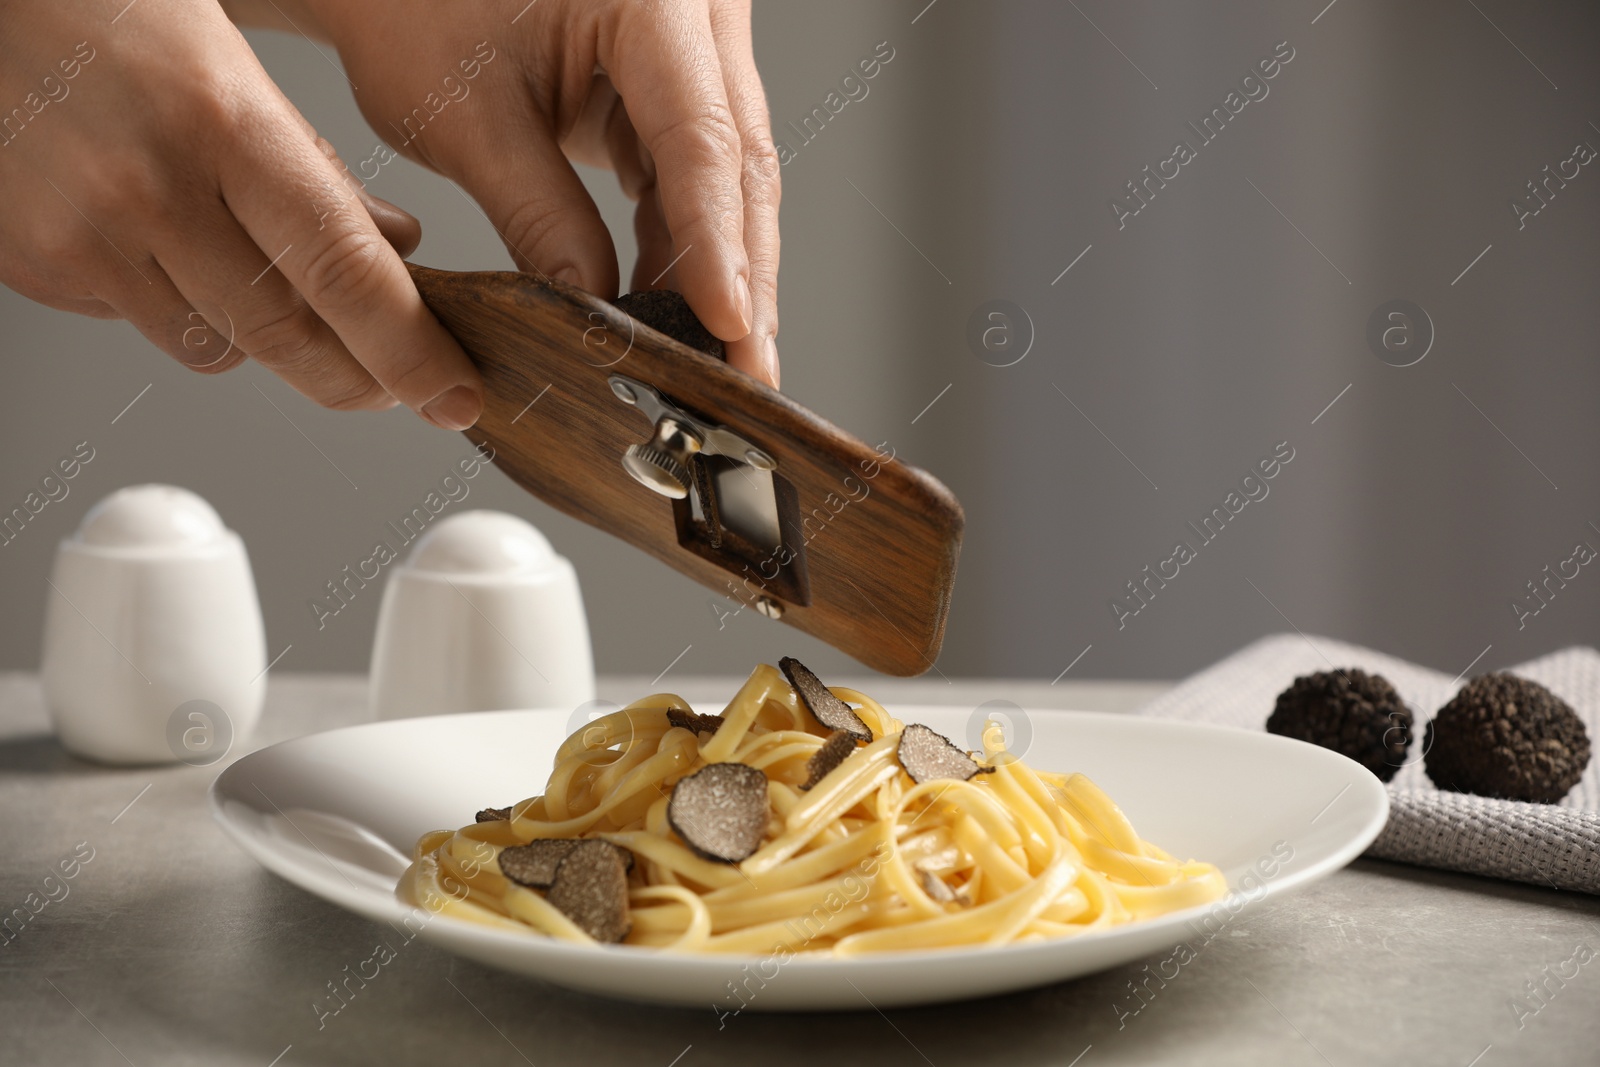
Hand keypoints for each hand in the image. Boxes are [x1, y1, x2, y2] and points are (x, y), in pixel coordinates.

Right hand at [0, 0, 484, 427]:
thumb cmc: (104, 11)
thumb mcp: (233, 60)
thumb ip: (316, 165)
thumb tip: (396, 247)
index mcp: (222, 123)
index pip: (345, 273)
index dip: (411, 352)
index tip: (452, 395)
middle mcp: (148, 189)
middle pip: (287, 337)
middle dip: (358, 379)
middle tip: (397, 385)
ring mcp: (82, 238)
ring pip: (217, 347)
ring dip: (264, 337)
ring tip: (258, 271)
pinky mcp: (35, 267)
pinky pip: (143, 325)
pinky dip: (179, 307)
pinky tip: (165, 244)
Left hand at [280, 0, 781, 386]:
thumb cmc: (415, 9)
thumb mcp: (467, 119)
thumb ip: (538, 215)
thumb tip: (597, 310)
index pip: (701, 135)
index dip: (716, 240)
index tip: (726, 322)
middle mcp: (692, 16)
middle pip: (739, 162)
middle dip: (741, 275)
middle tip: (747, 370)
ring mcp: (689, 54)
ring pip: (728, 180)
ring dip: (722, 273)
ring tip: (718, 362)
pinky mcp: (668, 92)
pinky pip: (692, 180)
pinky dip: (684, 250)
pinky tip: (678, 316)